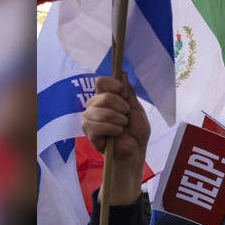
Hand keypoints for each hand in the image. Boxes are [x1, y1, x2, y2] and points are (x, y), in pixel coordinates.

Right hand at [80, 75, 148, 205]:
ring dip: (118, 120)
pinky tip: (116, 134)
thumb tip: (122, 73)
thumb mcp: (136, 109)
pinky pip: (96, 125)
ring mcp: (89, 118)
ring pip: (99, 110)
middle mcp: (94, 105)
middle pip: (103, 96)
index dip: (114, 85)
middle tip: (126, 118)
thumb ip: (128, 92)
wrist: (135, 151)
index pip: (101, 82)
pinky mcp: (88, 132)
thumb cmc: (136, 132)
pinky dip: (112, 129)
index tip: (125, 95)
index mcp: (106, 98)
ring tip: (122, 127)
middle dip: (121, 107)